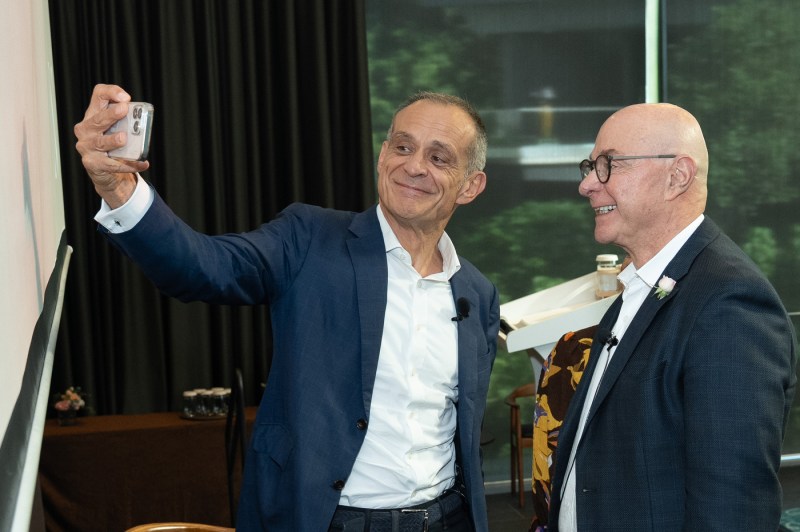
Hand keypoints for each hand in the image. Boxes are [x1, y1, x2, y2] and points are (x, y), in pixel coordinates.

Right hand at [74, 84, 149, 207]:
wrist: (105, 171)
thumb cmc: (112, 145)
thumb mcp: (117, 128)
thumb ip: (126, 119)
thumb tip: (139, 115)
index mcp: (93, 115)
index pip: (99, 96)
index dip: (111, 93)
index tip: (125, 98)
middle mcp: (86, 129)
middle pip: (98, 119)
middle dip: (111, 114)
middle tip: (124, 109)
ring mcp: (87, 147)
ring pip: (101, 142)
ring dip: (113, 140)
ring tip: (124, 138)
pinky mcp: (93, 164)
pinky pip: (112, 165)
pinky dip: (129, 164)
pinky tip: (142, 163)